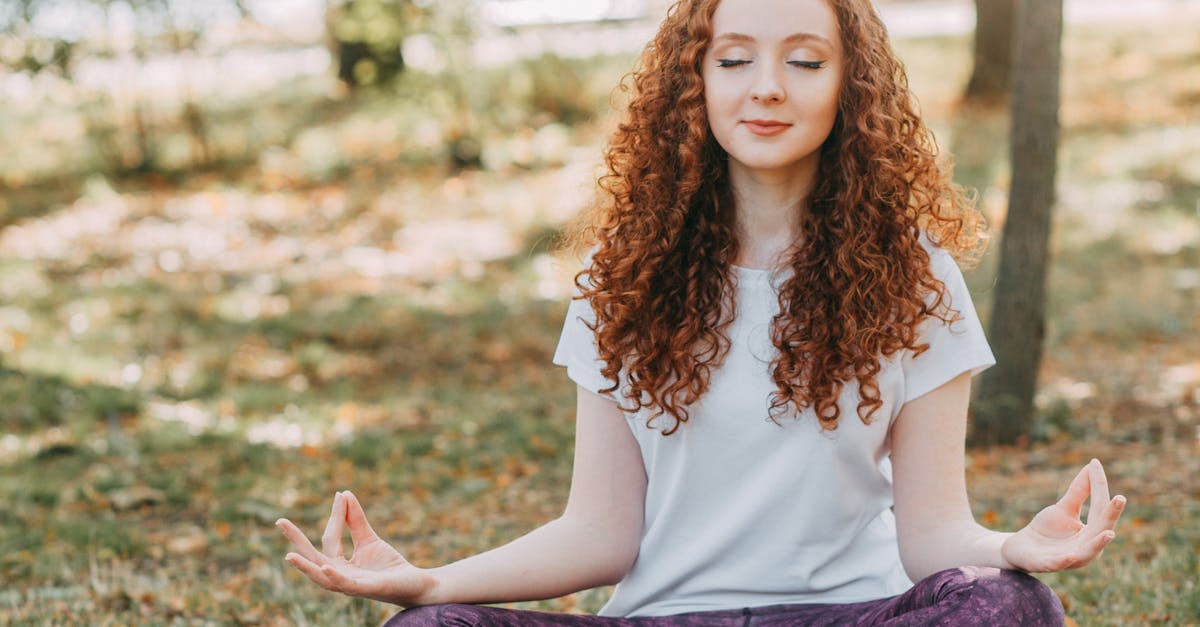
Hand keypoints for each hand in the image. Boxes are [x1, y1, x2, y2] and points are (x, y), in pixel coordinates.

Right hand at [276, 490, 437, 605]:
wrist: (415, 584)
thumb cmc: (389, 566)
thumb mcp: (369, 539)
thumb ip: (356, 520)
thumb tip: (344, 494)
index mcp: (339, 565)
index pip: (330, 539)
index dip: (336, 516)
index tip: (340, 495)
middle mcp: (340, 576)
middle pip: (314, 558)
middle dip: (297, 541)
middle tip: (280, 521)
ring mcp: (351, 585)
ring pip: (323, 577)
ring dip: (306, 566)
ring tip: (289, 554)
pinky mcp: (366, 589)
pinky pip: (346, 585)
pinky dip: (335, 576)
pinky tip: (326, 566)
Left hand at [1001, 459, 1126, 571]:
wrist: (1021, 548)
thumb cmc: (1047, 529)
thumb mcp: (1064, 509)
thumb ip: (1079, 492)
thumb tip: (1092, 466)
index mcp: (1092, 533)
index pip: (1100, 507)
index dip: (1098, 486)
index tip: (1095, 463)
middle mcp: (1086, 548)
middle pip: (1101, 529)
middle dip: (1111, 515)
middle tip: (1120, 498)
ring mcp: (1068, 558)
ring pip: (1087, 553)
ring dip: (1098, 543)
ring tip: (1109, 533)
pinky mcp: (1048, 565)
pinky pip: (1058, 564)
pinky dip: (1064, 561)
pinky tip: (1070, 555)